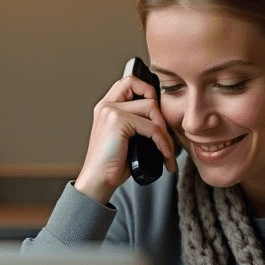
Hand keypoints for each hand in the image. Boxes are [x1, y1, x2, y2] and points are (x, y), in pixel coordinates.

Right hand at [73, 73, 176, 202]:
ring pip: (152, 108)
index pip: (130, 82)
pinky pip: (152, 127)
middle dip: (161, 111)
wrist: (97, 182)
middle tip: (166, 135)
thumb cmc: (113, 165)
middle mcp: (106, 105)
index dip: (149, 92)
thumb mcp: (126, 138)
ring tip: (167, 151)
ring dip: (165, 132)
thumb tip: (165, 118)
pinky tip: (165, 157)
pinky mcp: (117, 122)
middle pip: (144, 89)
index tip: (159, 117)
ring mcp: (110, 111)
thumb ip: (138, 122)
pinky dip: (164, 143)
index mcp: (106, 106)